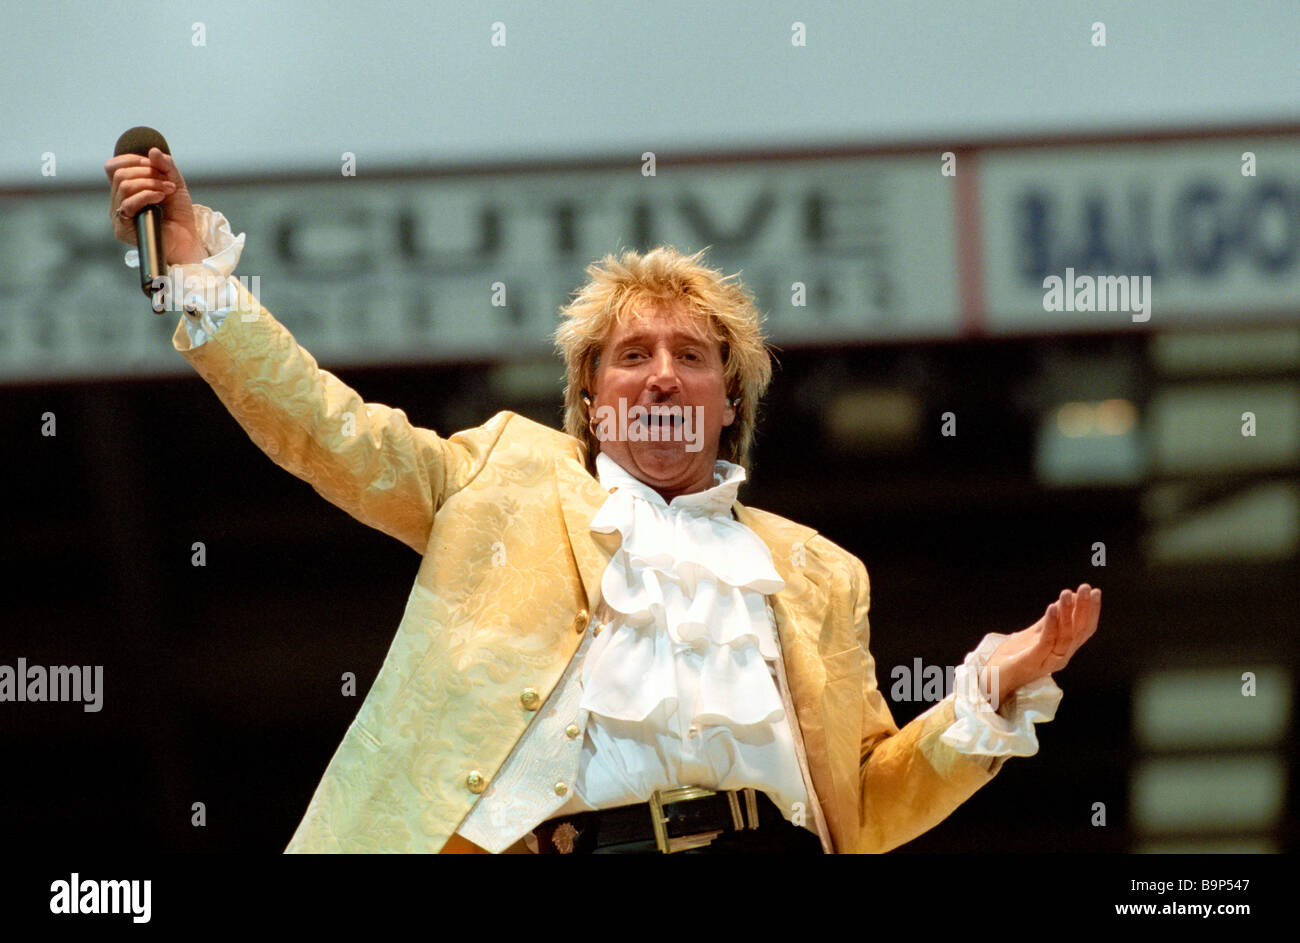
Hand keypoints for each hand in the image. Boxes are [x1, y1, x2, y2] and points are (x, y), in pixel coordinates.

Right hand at [104, 146, 204, 264]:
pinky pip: (128, 204)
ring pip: (124, 186)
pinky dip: (146, 195)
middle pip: (120, 174)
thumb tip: (152, 150)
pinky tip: (161, 197)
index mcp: (125, 190)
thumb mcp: (175, 183)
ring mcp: (119, 216)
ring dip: (150, 183)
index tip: (154, 164)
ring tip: (168, 190)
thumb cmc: (179, 215)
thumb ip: (165, 166)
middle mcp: (118, 202)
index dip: (132, 160)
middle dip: (147, 172)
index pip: (113, 167)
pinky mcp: (123, 229)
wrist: (188, 241)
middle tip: (167, 181)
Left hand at [980, 584, 1100, 710]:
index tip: (1095, 591)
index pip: (1084, 630)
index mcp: (1063, 650)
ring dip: (1068, 612)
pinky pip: (1047, 641)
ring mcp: (1048, 660)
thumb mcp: (1032, 635)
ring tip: (1067, 593)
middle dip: (1084, 608)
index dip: (1091, 611)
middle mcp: (1061, 656)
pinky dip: (1051, 623)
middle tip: (1086, 588)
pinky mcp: (1033, 660)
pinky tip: (1052, 608)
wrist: (991, 679)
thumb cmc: (1012, 657)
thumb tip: (1063, 602)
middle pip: (1079, 631)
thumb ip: (1048, 622)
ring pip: (1065, 635)